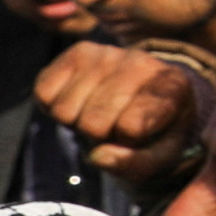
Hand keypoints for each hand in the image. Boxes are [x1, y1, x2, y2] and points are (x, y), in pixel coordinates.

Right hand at [38, 38, 215, 188]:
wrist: (147, 93)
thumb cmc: (156, 128)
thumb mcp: (160, 155)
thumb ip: (136, 164)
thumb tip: (97, 157)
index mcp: (172, 86)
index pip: (131, 127)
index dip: (127, 140)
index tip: (138, 132)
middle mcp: (140, 62)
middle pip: (92, 122)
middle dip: (98, 134)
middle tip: (113, 123)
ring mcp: (107, 53)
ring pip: (64, 110)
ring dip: (76, 120)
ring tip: (98, 110)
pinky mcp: (78, 51)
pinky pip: (44, 93)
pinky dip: (54, 105)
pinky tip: (80, 99)